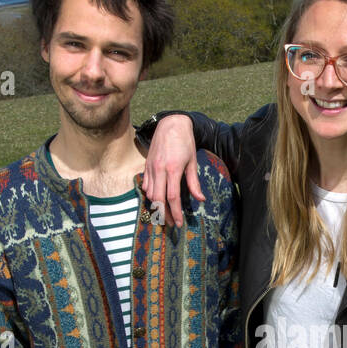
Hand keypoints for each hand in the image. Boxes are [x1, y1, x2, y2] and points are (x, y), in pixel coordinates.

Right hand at [139, 114, 202, 228]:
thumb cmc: (185, 142)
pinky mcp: (146, 165)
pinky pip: (146, 185)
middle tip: (170, 223)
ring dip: (156, 206)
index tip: (178, 223)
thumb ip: (194, 182)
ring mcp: (151, 167)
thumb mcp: (192, 162)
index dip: (175, 212)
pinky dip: (150, 195)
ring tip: (164, 213)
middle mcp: (159, 169)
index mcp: (173, 169)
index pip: (172, 197)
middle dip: (163, 214)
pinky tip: (157, 199)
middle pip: (158, 199)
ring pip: (150, 193)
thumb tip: (200, 199)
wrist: (171, 124)